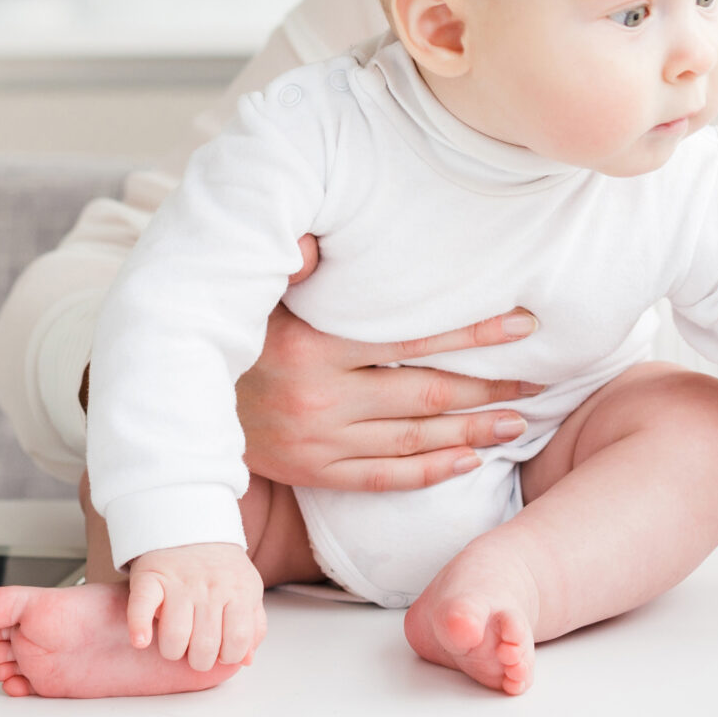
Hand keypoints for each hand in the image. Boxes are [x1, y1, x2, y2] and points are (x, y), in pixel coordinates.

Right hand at [126, 543, 265, 671]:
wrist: (189, 524)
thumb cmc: (219, 567)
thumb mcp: (246, 589)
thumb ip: (253, 624)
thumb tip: (247, 659)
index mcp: (240, 591)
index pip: (237, 640)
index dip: (228, 656)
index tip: (220, 652)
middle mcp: (211, 587)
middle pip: (205, 645)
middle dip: (199, 660)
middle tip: (195, 651)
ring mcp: (181, 582)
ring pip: (175, 637)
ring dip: (172, 651)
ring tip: (174, 644)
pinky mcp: (151, 577)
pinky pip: (142, 608)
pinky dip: (139, 628)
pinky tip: (141, 641)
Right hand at [235, 235, 546, 492]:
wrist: (179, 398)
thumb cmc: (232, 333)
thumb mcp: (255, 288)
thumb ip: (292, 261)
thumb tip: (319, 238)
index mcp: (312, 345)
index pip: (411, 339)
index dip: (472, 334)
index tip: (521, 325)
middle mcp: (320, 397)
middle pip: (424, 394)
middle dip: (487, 387)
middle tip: (538, 379)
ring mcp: (318, 440)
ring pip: (412, 441)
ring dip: (472, 432)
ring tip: (519, 421)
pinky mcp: (313, 471)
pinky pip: (381, 478)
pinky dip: (429, 472)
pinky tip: (470, 462)